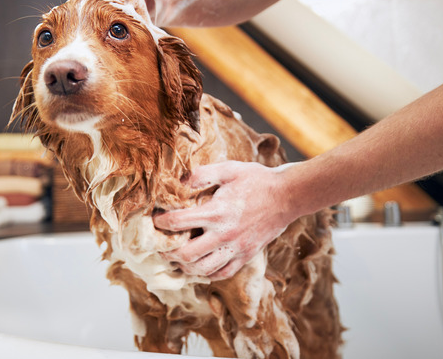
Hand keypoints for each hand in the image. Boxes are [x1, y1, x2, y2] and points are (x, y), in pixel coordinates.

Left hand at [153, 161, 298, 280]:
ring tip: (177, 259)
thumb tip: (180, 179)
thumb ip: (203, 174)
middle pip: (187, 255)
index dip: (161, 222)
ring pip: (203, 269)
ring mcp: (236, 248)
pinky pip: (223, 273)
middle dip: (168, 252)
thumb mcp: (229, 169)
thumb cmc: (257, 180)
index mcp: (217, 212)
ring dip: (185, 266)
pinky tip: (200, 266)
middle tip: (160, 247)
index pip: (179, 222)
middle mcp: (224, 234)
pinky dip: (207, 273)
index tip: (155, 220)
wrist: (288, 196)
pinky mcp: (246, 256)